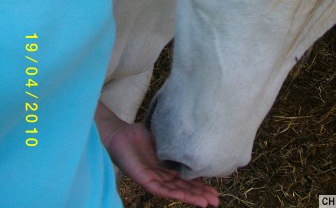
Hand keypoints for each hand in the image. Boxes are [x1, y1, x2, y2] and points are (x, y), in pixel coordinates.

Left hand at [95, 103, 218, 206]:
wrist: (119, 134)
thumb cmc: (139, 135)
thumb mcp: (163, 139)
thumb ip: (175, 143)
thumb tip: (194, 138)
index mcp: (167, 168)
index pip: (187, 179)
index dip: (200, 185)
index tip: (216, 190)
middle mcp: (162, 176)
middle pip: (184, 187)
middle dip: (200, 194)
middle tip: (216, 202)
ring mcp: (153, 179)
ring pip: (175, 191)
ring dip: (190, 197)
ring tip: (206, 202)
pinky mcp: (143, 179)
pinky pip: (160, 188)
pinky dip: (173, 193)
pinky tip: (184, 196)